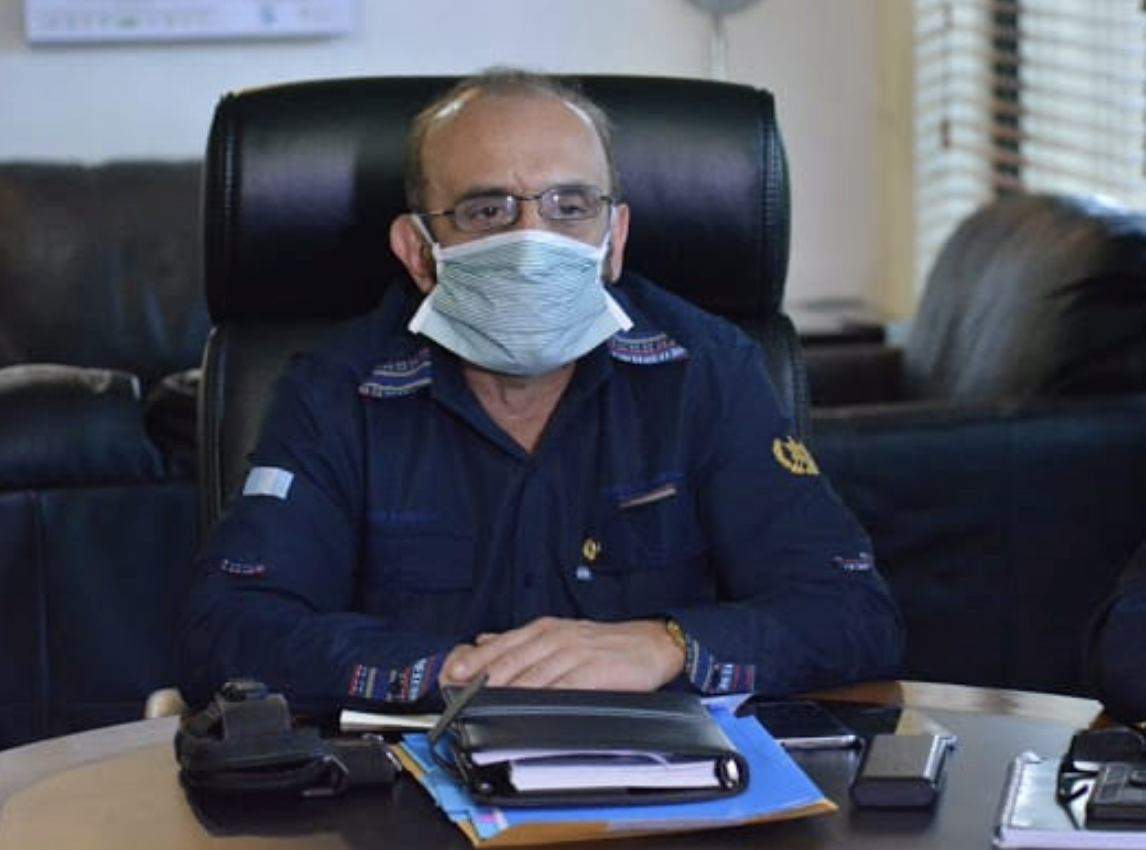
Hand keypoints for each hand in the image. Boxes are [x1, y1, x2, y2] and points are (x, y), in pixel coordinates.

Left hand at [439, 616, 684, 690]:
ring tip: (483, 703)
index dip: (474, 661)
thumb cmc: (608, 644)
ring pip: (532, 673)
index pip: (501, 644)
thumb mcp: (563, 635)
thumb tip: (484, 641)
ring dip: (505, 690)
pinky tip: (527, 706)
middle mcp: (556, 637)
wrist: (653, 643)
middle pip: (511, 658)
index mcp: (545, 629)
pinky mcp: (594, 669)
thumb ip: (524, 642)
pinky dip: (542, 696)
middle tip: (458, 693)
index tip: (451, 675)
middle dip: (481, 677)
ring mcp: (575, 652)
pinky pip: (562, 685)